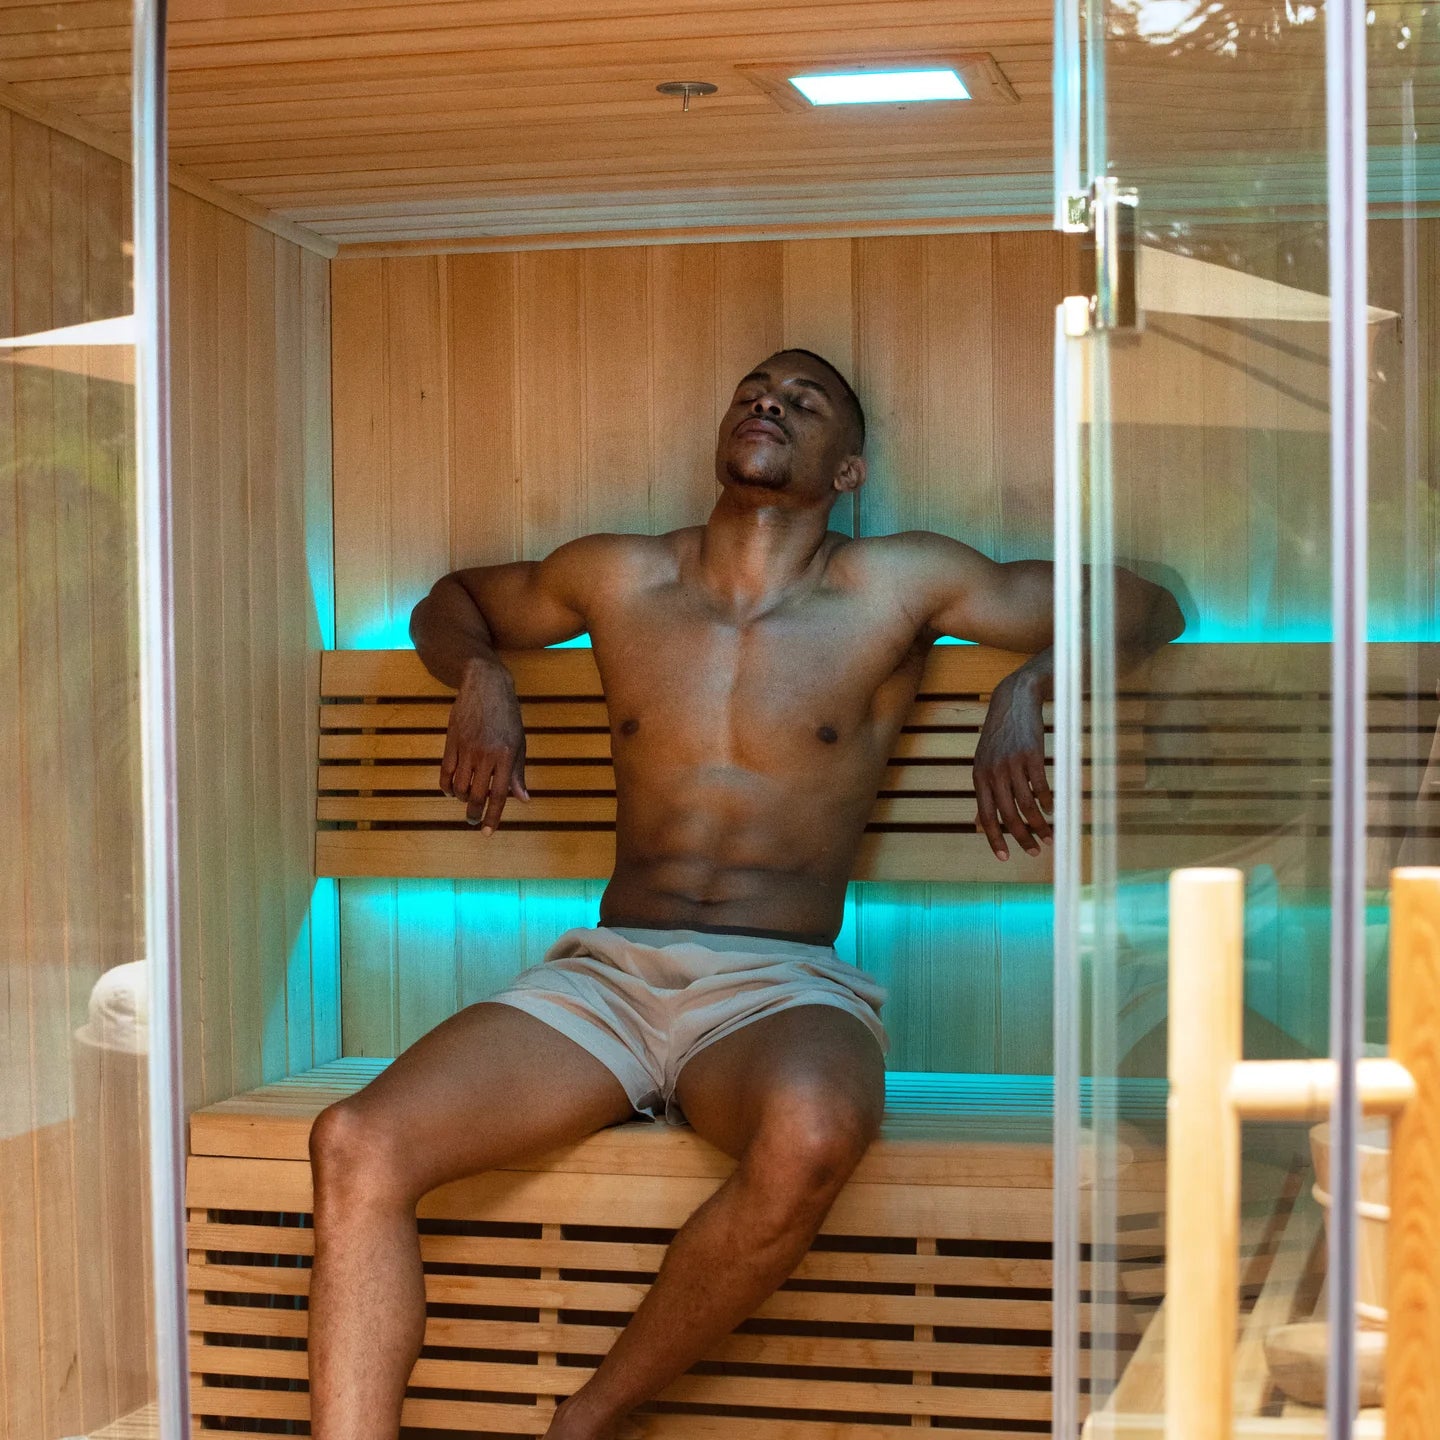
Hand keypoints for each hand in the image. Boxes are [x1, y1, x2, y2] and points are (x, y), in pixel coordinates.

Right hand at [439, 662, 529, 833]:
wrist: (485, 686)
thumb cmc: (507, 716)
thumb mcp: (519, 742)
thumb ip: (518, 773)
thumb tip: (522, 800)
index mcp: (507, 755)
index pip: (499, 795)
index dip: (493, 816)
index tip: (487, 832)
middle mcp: (486, 754)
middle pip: (476, 795)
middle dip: (475, 813)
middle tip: (474, 821)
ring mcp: (466, 748)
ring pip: (460, 786)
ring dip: (462, 798)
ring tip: (467, 799)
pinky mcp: (452, 742)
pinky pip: (446, 773)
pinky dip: (448, 786)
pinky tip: (452, 790)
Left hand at [972, 676, 1052, 860]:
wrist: (1014, 700)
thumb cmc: (1000, 735)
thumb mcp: (984, 762)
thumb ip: (984, 792)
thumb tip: (977, 824)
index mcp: (979, 776)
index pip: (985, 816)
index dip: (994, 839)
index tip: (1005, 858)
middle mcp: (993, 772)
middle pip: (1008, 815)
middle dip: (1022, 837)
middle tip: (1035, 851)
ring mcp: (1012, 763)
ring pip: (1027, 804)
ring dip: (1040, 824)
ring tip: (1049, 836)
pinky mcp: (1031, 754)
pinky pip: (1041, 786)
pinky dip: (1048, 802)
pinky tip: (1054, 811)